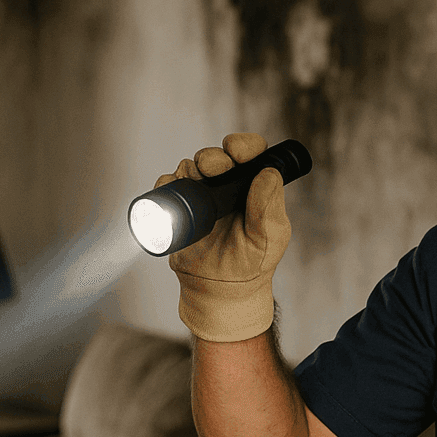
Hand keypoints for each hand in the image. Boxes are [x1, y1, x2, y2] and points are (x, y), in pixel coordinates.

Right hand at [156, 132, 290, 342]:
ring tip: (196, 182)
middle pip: (218, 156)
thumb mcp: (268, 238)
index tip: (238, 152)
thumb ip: (267, 207)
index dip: (244, 145)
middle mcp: (227, 186)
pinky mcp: (180, 208)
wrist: (221, 291)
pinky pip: (168, 187)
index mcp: (254, 187)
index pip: (251, 154)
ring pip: (191, 166)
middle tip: (214, 168)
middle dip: (214, 156)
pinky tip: (173, 191)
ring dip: (192, 168)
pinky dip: (168, 184)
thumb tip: (268, 173)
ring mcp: (202, 195)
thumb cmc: (252, 265)